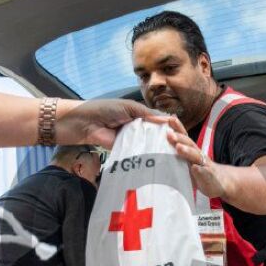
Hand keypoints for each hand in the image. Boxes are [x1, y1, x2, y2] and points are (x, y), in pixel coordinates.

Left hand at [55, 99, 179, 148]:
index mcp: (139, 114)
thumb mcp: (129, 107)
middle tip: (179, 145)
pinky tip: (156, 158)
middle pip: (154, 134)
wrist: (84, 122)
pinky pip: (136, 153)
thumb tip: (168, 118)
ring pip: (147, 144)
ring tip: (171, 153)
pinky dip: (143, 155)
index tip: (180, 131)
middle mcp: (137, 127)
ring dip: (155, 147)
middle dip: (164, 138)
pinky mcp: (123, 150)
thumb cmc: (105, 109)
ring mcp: (130, 139)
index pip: (157, 121)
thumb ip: (147, 113)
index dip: (168, 126)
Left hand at [166, 118, 227, 198]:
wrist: (220, 181)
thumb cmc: (198, 170)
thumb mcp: (187, 159)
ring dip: (187, 151)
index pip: (182, 135)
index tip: (167, 119)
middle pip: (188, 143)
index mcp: (190, 149)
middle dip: (179, 137)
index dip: (176, 127)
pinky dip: (199, 170)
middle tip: (168, 134)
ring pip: (196, 156)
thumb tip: (158, 143)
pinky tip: (194, 168)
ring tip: (178, 147)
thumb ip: (176, 152)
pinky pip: (204, 172)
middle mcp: (197, 154)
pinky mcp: (208, 176)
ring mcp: (204, 164)